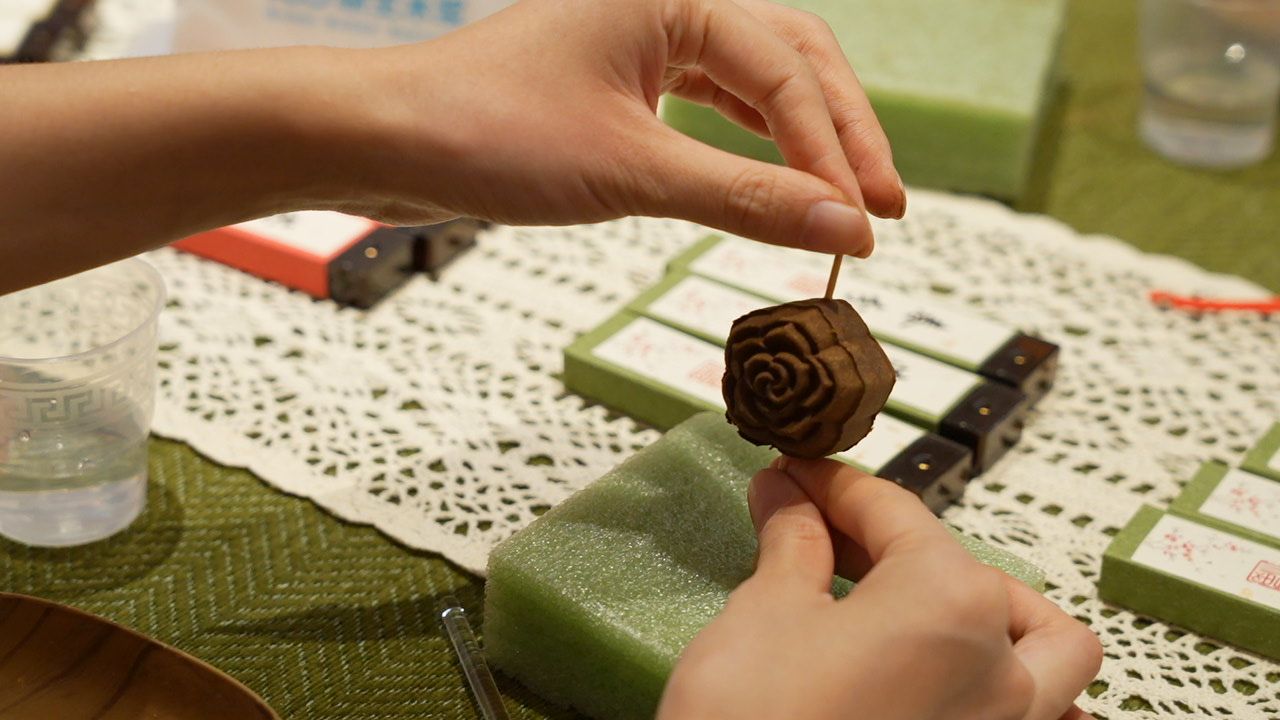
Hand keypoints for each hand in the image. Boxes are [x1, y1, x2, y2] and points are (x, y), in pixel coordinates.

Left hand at [345, 0, 903, 256]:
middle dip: (842, 133)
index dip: (837, 152)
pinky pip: (715, 103)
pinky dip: (755, 145)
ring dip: (805, 141)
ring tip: (848, 200)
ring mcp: (646, 38)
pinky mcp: (626, 80)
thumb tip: (842, 226)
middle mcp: (667, 1)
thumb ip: (745, 197)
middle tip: (884, 206)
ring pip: (758, 81)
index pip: (789, 73)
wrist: (386, 140)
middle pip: (794, 60)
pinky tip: (782, 180)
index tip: (869, 222)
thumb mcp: (629, 170)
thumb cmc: (483, 130)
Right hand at [657, 458, 1102, 719]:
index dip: (834, 487)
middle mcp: (1000, 668)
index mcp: (949, 602)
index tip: (797, 478)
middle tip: (822, 535)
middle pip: (969, 572)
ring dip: (1003, 616)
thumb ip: (793, 543)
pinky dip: (1027, 698)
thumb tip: (790, 498)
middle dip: (895, 543)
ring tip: (930, 607)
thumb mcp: (765, 612)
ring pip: (1052, 654)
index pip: (893, 514)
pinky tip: (967, 690)